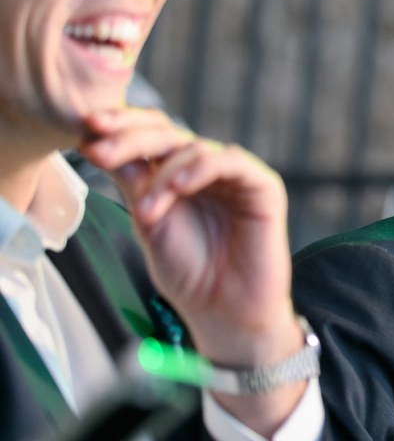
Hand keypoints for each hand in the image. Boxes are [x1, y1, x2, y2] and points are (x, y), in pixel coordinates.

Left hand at [78, 109, 301, 397]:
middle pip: (168, 133)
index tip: (85, 132)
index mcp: (176, 174)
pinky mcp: (262, 187)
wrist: (224, 312)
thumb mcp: (148, 222)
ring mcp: (234, 176)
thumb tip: (96, 141)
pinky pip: (231, 162)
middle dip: (130, 137)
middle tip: (100, 149)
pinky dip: (202, 169)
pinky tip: (180, 188)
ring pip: (194, 147)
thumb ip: (132, 182)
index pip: (149, 135)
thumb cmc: (190, 274)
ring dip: (163, 174)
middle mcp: (205, 169)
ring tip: (146, 210)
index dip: (120, 127)